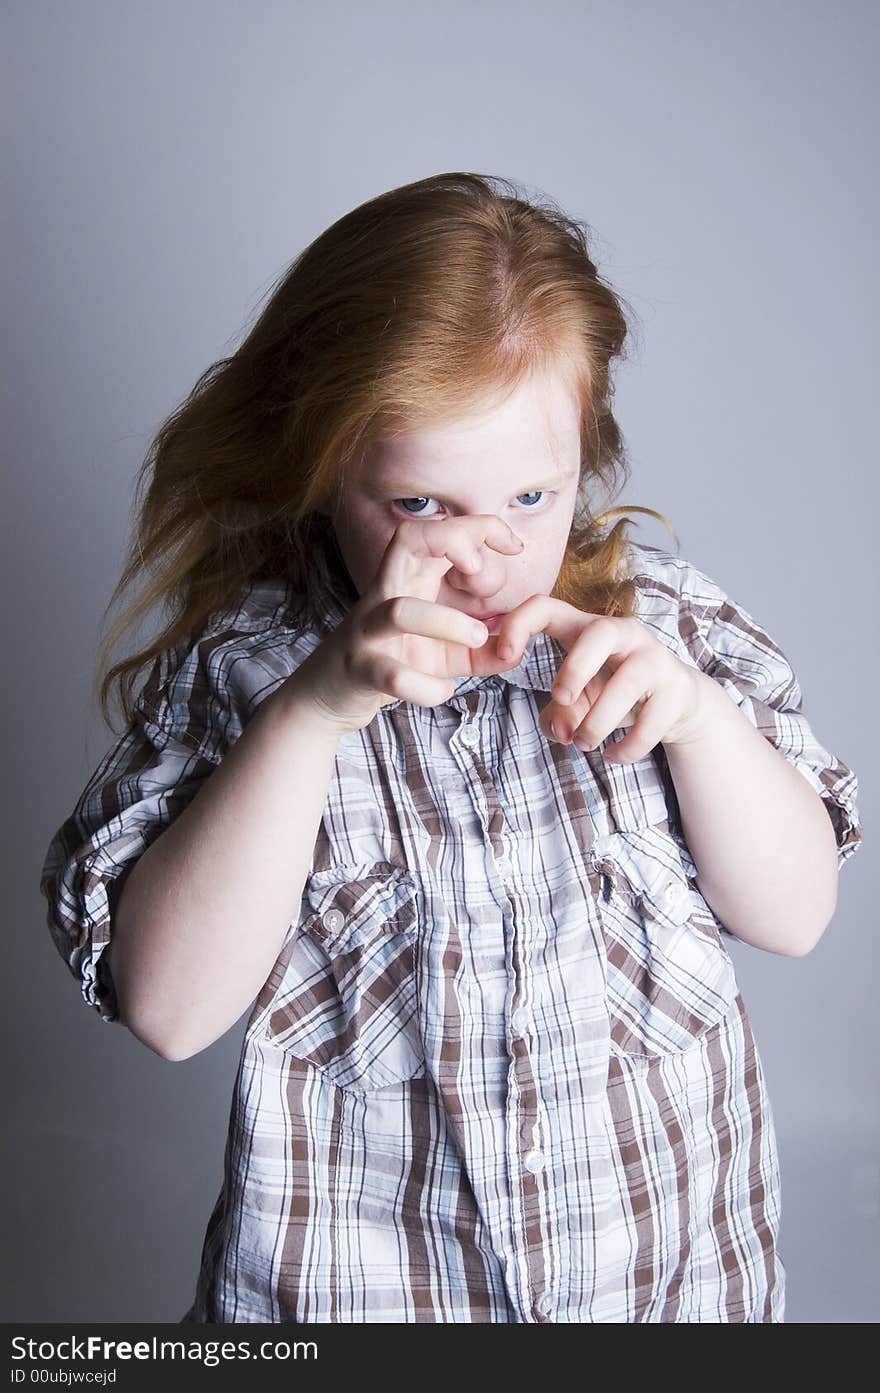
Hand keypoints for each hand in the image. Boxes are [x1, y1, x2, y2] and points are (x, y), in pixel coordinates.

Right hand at [291, 514, 525, 735]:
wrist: (330, 697)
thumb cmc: (394, 664)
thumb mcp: (449, 655)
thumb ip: (488, 649)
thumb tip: (521, 647)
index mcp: (407, 581)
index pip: (436, 530)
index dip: (478, 526)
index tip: (514, 546)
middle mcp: (384, 596)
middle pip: (407, 539)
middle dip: (453, 542)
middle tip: (481, 574)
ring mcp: (367, 631)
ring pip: (401, 611)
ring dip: (446, 622)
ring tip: (475, 638)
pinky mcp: (359, 669)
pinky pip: (390, 674)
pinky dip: (425, 686)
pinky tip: (442, 691)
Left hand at [494, 595, 710, 762]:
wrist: (676, 701)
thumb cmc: (613, 692)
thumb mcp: (579, 700)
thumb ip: (558, 714)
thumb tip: (560, 730)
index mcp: (585, 628)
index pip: (547, 606)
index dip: (519, 624)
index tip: (504, 658)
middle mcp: (624, 634)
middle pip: (600, 631)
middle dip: (575, 667)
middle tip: (560, 698)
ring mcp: (654, 658)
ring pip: (628, 683)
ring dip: (598, 721)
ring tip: (583, 743)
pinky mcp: (677, 689)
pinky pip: (652, 720)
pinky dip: (627, 746)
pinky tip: (612, 755)